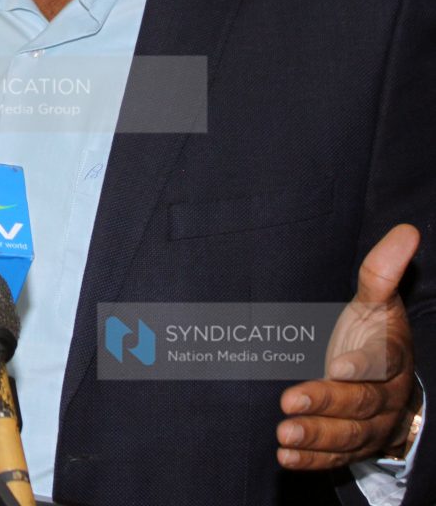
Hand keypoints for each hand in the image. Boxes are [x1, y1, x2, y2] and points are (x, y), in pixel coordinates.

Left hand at [277, 224, 421, 469]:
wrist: (386, 378)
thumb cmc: (374, 330)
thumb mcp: (376, 300)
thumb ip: (383, 270)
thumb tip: (407, 229)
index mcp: (392, 356)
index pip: (382, 363)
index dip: (363, 366)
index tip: (337, 366)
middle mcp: (386, 396)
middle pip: (360, 403)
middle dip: (326, 403)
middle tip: (289, 401)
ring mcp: (371, 426)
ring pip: (347, 435)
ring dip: (315, 436)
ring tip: (283, 434)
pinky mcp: (353, 445)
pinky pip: (335, 457)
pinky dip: (311, 459)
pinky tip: (285, 456)